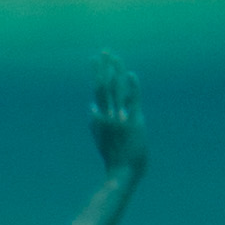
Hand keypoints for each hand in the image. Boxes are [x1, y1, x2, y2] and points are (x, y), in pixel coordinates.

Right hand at [89, 60, 148, 182]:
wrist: (123, 172)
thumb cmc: (114, 158)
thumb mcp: (101, 139)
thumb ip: (95, 123)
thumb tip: (91, 108)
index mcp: (100, 118)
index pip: (98, 91)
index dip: (98, 74)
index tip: (97, 60)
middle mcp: (107, 116)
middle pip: (104, 86)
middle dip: (104, 67)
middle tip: (104, 51)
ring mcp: (119, 119)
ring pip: (116, 90)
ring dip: (115, 72)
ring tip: (114, 57)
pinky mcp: (133, 123)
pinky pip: (132, 101)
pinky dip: (131, 87)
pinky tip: (131, 75)